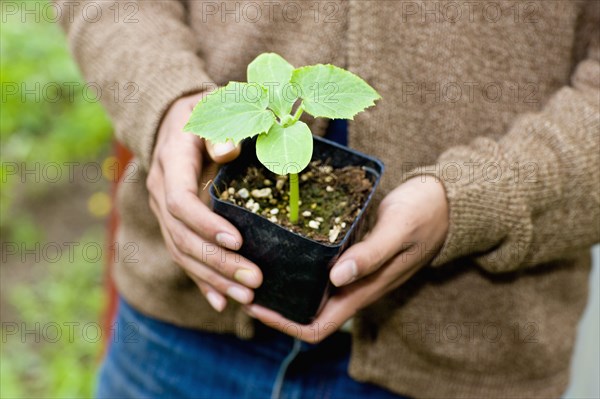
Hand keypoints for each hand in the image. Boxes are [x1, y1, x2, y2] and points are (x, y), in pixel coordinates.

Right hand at [147, 92, 262, 312]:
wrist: (177, 121)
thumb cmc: (206, 113)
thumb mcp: (215, 109)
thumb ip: (220, 130)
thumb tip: (227, 151)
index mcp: (171, 163)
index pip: (180, 202)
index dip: (205, 224)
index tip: (237, 240)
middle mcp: (161, 192)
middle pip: (182, 237)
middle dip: (218, 262)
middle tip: (253, 280)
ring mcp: (164, 212)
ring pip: (182, 253)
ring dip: (214, 278)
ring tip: (246, 296)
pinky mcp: (173, 225)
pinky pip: (183, 257)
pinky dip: (202, 281)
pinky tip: (221, 302)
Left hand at [245, 176, 448, 342]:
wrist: (443, 201)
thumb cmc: (423, 215)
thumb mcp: (397, 230)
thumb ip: (370, 254)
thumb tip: (336, 277)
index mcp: (363, 290)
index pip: (317, 326)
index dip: (284, 324)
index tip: (255, 305)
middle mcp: (353, 285)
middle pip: (305, 310)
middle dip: (273, 303)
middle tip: (241, 279)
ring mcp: (352, 270)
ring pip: (309, 288)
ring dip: (282, 283)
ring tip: (253, 261)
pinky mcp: (351, 251)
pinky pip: (318, 265)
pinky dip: (296, 261)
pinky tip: (280, 240)